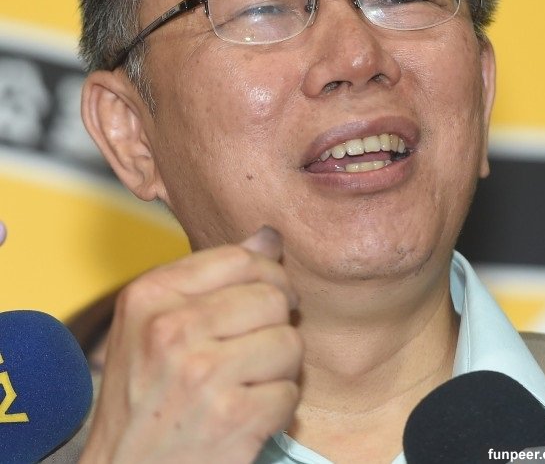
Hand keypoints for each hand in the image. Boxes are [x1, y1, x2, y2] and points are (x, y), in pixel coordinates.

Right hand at [79, 226, 301, 463]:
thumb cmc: (143, 393)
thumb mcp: (154, 323)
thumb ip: (210, 276)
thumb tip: (268, 236)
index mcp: (151, 295)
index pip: (241, 258)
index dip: (269, 273)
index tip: (269, 294)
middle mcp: (172, 330)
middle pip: (272, 297)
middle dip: (277, 322)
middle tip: (257, 345)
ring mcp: (202, 375)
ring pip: (289, 342)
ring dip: (280, 366)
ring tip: (250, 379)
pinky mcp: (231, 419)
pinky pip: (290, 392)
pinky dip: (277, 406)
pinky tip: (248, 412)